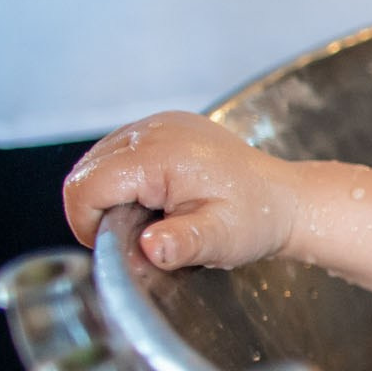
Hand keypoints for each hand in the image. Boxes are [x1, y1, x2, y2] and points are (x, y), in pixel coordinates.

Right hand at [63, 113, 300, 270]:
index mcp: (162, 155)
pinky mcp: (165, 126)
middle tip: (138, 234)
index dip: (88, 223)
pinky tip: (157, 198)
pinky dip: (125, 179)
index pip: (86, 186)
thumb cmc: (256, 219)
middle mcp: (156, 130)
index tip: (118, 246)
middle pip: (86, 171)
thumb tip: (150, 247)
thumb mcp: (221, 240)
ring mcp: (160, 123)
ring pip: (98, 161)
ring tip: (151, 216)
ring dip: (110, 194)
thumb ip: (182, 244)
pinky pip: (119, 153)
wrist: (285, 198)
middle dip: (99, 210)